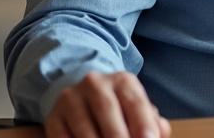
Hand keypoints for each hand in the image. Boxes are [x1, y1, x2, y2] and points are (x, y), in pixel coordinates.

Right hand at [45, 71, 171, 137]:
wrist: (79, 93)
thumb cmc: (118, 106)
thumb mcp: (136, 107)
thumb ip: (151, 121)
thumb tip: (160, 134)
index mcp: (123, 81)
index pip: (135, 103)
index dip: (143, 125)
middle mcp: (95, 84)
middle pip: (107, 111)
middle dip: (119, 137)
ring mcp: (71, 99)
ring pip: (84, 127)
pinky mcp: (53, 117)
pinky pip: (62, 137)